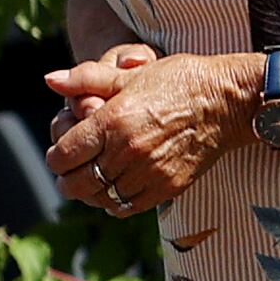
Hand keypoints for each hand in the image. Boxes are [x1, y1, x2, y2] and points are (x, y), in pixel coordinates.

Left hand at [40, 46, 247, 214]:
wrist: (230, 100)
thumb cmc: (179, 81)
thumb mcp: (131, 73)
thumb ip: (86, 79)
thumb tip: (49, 80)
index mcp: (113, 121)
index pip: (62, 155)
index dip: (55, 157)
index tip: (61, 152)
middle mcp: (128, 150)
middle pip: (76, 184)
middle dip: (67, 178)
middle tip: (71, 171)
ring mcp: (149, 172)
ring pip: (100, 198)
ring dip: (91, 191)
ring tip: (93, 178)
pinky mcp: (168, 187)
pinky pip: (127, 207)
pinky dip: (115, 201)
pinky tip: (117, 187)